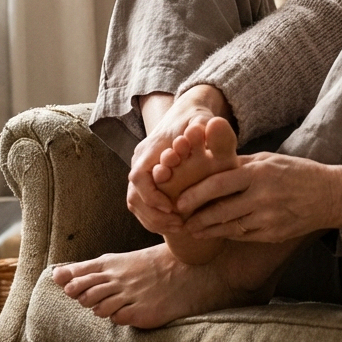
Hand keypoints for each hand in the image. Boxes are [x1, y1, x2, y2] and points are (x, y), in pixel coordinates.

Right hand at [125, 86, 229, 234]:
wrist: (188, 115)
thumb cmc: (199, 121)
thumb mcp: (206, 122)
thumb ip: (207, 128)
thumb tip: (206, 128)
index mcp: (152, 147)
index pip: (139, 176)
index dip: (152, 196)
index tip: (173, 208)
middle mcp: (141, 159)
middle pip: (134, 196)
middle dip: (155, 215)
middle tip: (180, 225)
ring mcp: (141, 169)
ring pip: (135, 203)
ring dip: (154, 220)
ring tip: (180, 227)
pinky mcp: (146, 179)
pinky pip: (141, 205)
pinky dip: (155, 217)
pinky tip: (175, 224)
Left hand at [176, 152, 341, 243]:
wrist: (330, 195)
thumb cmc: (297, 172)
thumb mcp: (269, 159)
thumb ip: (240, 164)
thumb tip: (210, 164)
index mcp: (258, 174)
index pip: (218, 184)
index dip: (195, 195)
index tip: (179, 201)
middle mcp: (262, 197)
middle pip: (219, 210)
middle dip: (196, 218)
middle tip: (180, 220)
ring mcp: (268, 219)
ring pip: (229, 227)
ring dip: (208, 230)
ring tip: (193, 229)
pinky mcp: (273, 234)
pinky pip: (244, 236)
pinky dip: (228, 234)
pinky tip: (217, 233)